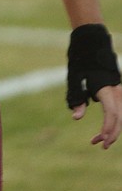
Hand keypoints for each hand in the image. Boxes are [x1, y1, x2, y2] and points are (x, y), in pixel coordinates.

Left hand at [66, 23, 121, 147]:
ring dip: (113, 129)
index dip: (108, 128)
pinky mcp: (117, 92)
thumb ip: (76, 99)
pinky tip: (104, 130)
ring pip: (121, 116)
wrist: (91, 44)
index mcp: (106, 89)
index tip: (101, 139)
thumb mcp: (74, 80)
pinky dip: (113, 121)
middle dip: (112, 133)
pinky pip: (119, 110)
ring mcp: (119, 91)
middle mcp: (117, 91)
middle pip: (119, 118)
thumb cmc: (80, 61)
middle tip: (99, 145)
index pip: (112, 113)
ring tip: (98, 140)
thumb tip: (77, 118)